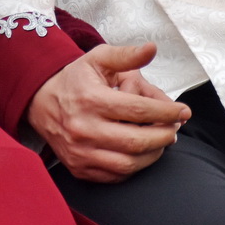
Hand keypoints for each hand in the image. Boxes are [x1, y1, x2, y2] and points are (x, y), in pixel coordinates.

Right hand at [27, 42, 190, 182]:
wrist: (41, 102)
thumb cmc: (75, 79)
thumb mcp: (98, 58)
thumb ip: (126, 55)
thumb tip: (151, 49)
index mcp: (91, 99)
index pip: (138, 110)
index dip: (166, 111)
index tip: (183, 111)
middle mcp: (84, 128)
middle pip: (136, 140)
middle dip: (164, 135)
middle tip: (175, 127)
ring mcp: (81, 152)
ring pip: (128, 163)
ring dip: (153, 154)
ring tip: (162, 140)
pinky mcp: (79, 168)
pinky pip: (115, 175)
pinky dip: (135, 166)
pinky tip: (142, 152)